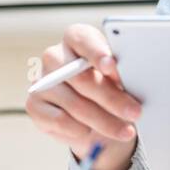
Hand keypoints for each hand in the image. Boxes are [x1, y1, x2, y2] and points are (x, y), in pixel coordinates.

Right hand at [24, 24, 141, 169]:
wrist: (93, 118)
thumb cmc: (109, 89)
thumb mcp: (119, 79)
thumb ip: (118, 75)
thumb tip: (125, 77)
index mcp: (76, 39)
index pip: (81, 38)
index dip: (97, 52)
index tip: (111, 65)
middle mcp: (54, 56)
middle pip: (81, 77)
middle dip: (112, 98)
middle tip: (135, 111)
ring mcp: (42, 81)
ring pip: (75, 104)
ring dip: (104, 121)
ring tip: (125, 131)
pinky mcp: (34, 105)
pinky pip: (61, 120)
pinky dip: (81, 129)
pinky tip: (93, 132)